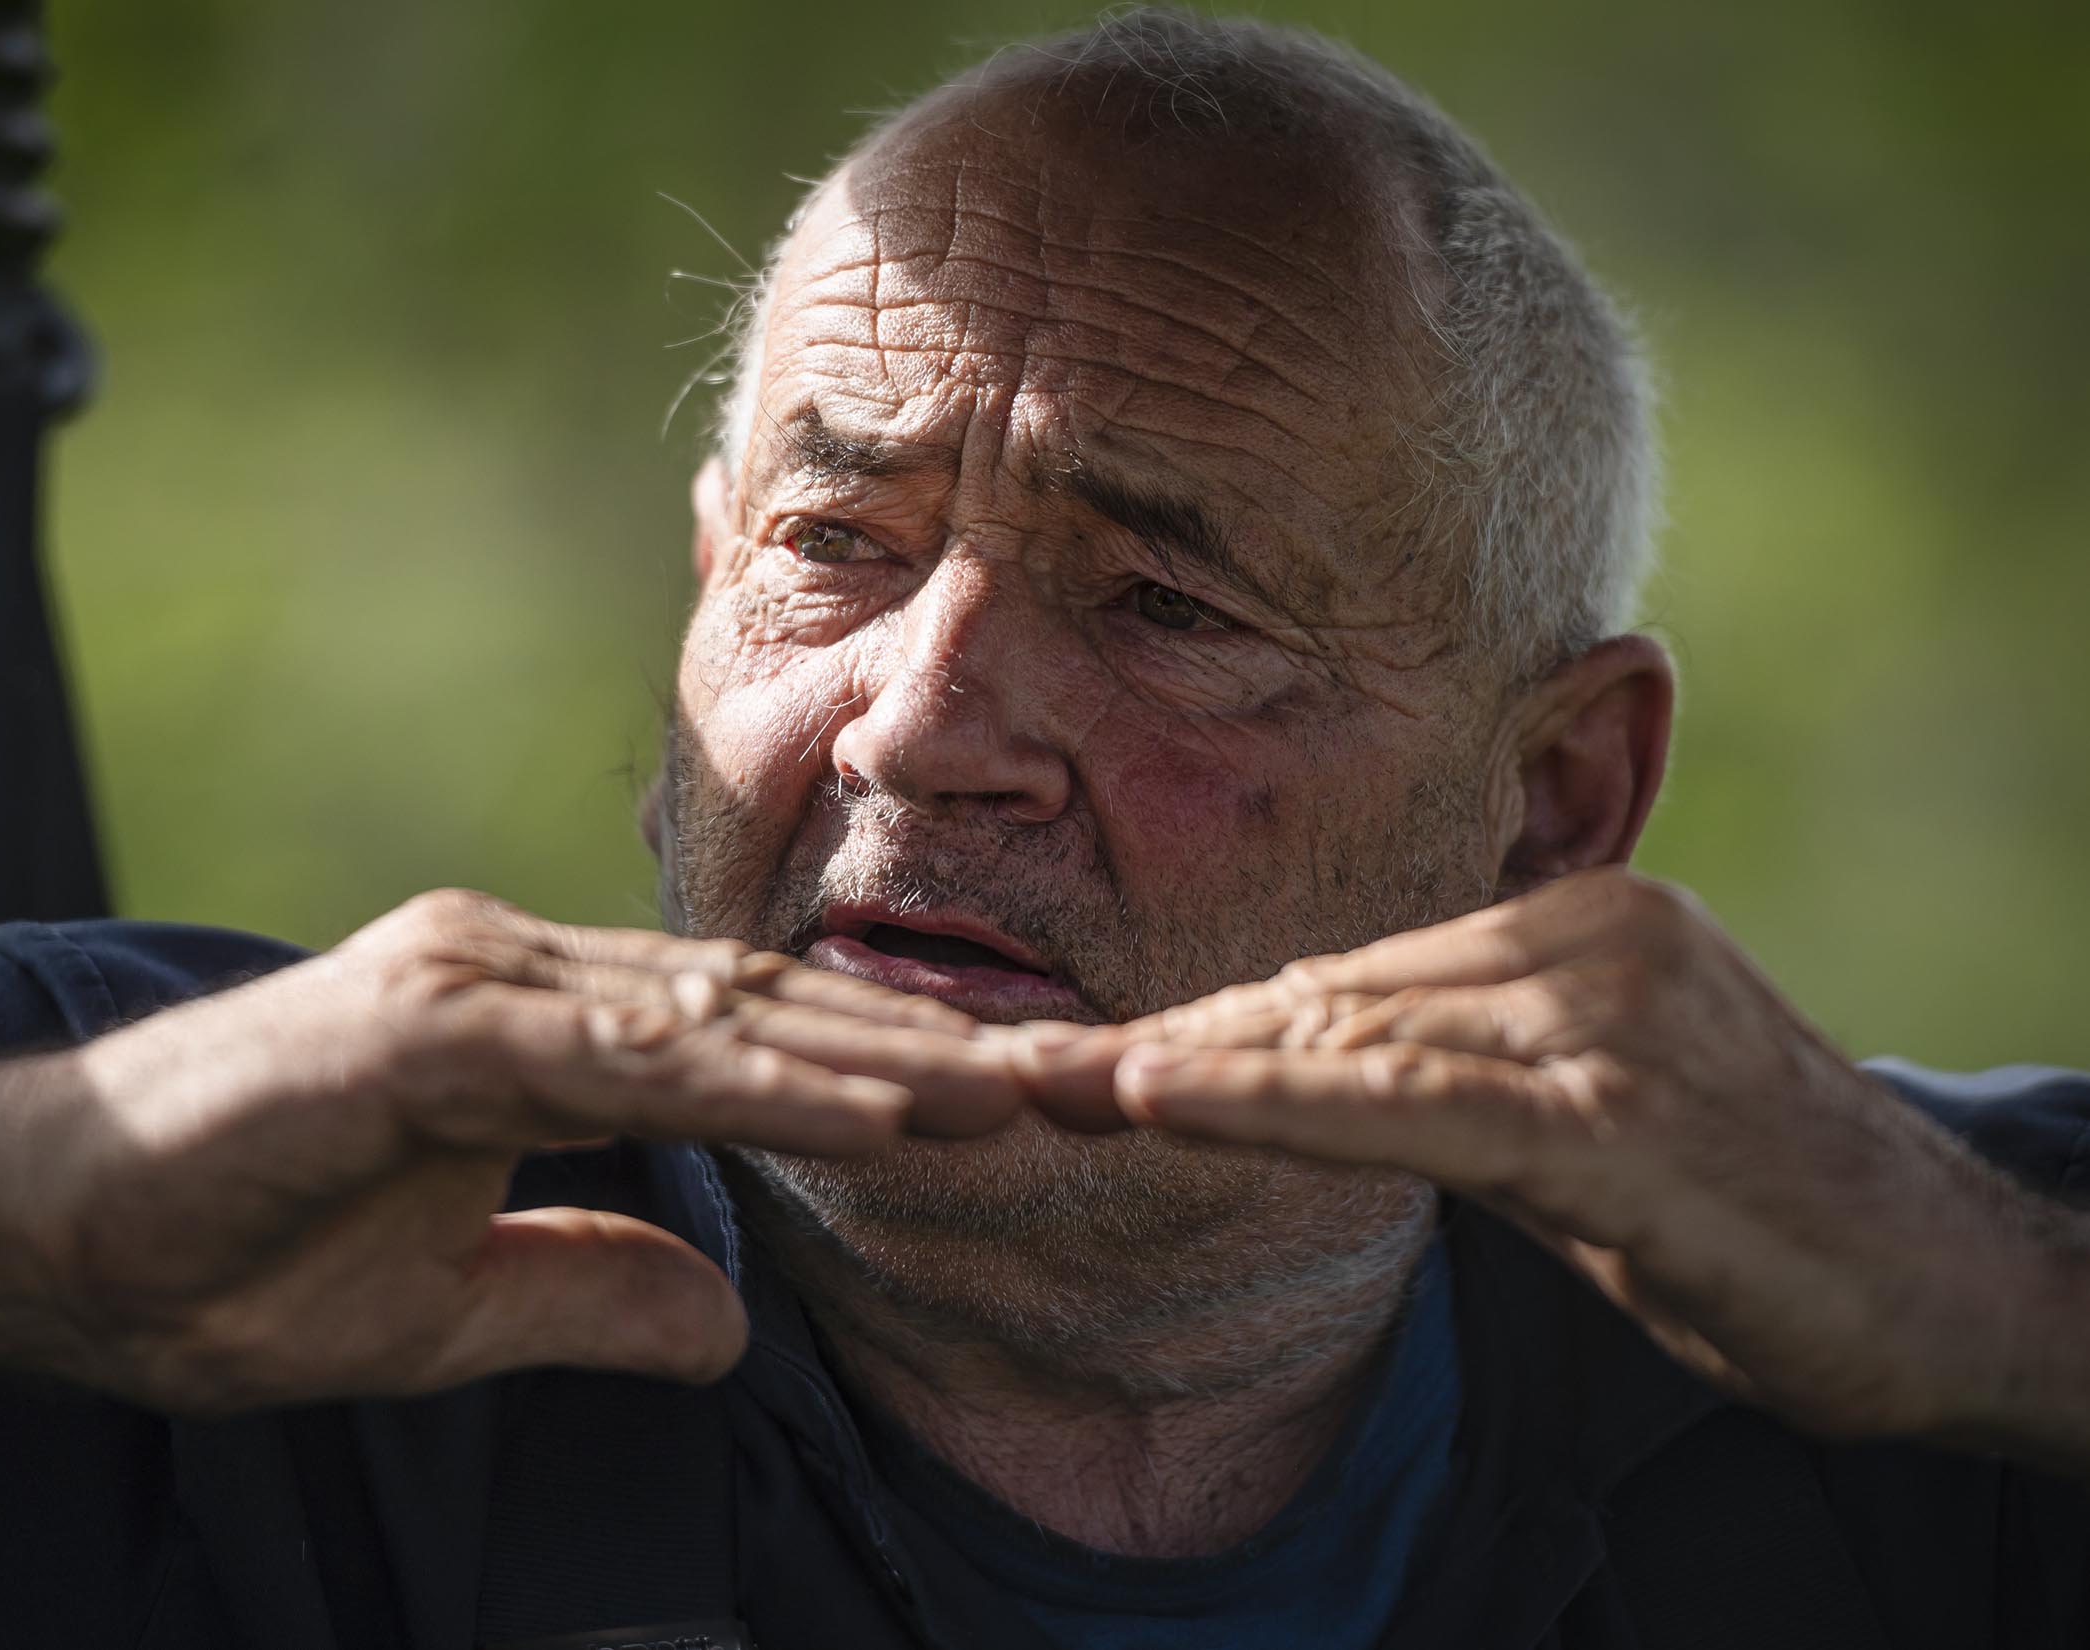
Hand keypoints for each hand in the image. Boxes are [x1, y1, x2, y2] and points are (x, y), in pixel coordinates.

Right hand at [13, 890, 1026, 1411]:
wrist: (33, 1228)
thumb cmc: (225, 1259)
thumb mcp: (449, 1315)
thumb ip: (591, 1292)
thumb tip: (729, 1320)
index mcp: (536, 1031)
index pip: (754, 1048)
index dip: (896, 1077)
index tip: (1030, 1112)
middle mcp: (525, 976)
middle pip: (771, 1013)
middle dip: (939, 1052)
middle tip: (1095, 1084)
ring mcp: (478, 984)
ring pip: (725, 1019)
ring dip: (890, 1057)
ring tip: (1035, 1093)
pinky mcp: (425, 1024)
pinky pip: (631, 1059)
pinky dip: (769, 1084)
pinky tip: (883, 1110)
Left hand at [1029, 869, 2089, 1454]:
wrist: (1965, 1294)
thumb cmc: (1765, 1221)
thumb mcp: (1583, 1139)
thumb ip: (1453, 1084)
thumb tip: (1292, 1062)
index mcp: (1580, 926)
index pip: (1353, 981)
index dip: (1214, 1030)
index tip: (1082, 1058)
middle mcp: (1591, 937)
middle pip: (1330, 997)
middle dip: (1171, 1045)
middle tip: (1018, 1070)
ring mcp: (1613, 1011)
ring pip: (1351, 1037)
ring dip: (1185, 1075)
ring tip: (1044, 1088)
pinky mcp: (1622, 1109)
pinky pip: (1414, 1103)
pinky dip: (1278, 1104)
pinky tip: (1160, 1099)